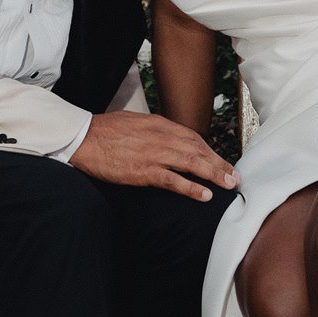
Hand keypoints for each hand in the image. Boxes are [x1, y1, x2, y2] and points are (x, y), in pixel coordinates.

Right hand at [71, 111, 239, 201]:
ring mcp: (154, 153)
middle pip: (198, 150)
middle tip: (234, 176)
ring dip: (213, 174)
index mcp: (159, 124)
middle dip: (219, 163)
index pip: (193, 137)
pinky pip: (173, 180)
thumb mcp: (135, 122)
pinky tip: (204, 194)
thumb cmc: (105, 131)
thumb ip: (154, 130)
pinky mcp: (144, 170)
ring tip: (228, 184)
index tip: (220, 162)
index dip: (209, 151)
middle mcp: (161, 136)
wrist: (83, 138)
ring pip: (191, 163)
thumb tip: (167, 139)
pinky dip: (191, 187)